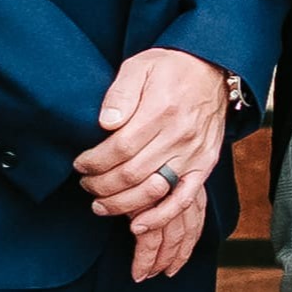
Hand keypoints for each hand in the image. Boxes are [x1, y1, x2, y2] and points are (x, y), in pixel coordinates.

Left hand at [80, 46, 235, 226]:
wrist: (211, 70)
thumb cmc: (169, 68)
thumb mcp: (139, 67)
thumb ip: (120, 93)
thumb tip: (106, 123)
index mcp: (161, 110)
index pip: (120, 148)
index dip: (95, 162)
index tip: (80, 165)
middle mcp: (179, 135)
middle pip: (132, 173)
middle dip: (101, 185)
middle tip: (85, 185)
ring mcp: (194, 154)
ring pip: (153, 190)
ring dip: (122, 205)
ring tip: (100, 206)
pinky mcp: (204, 166)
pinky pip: (184, 199)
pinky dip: (160, 216)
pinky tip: (138, 225)